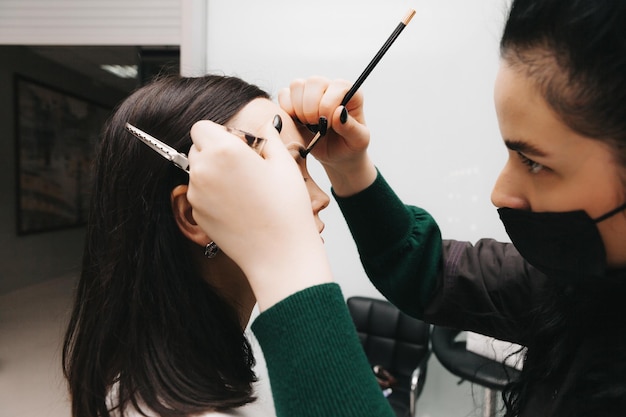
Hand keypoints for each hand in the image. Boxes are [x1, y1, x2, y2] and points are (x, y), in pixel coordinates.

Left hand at [186, 119, 332, 309]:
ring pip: (198, 171)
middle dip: (215, 150)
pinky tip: (239, 205)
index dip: (220, 132)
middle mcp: (203, 169)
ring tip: (245, 188)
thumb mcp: (284, 164)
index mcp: (223, 150)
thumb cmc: (286, 208)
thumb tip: (266, 124)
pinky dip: (214, 194)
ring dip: (214, 172)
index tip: (239, 144)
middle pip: (197, 147)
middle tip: (244, 165)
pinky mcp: (197, 213)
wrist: (279, 253)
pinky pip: (200, 193)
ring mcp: (196, 194)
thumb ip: (269, 137)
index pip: (202, 126)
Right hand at [279, 76, 376, 195]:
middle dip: (312, 108)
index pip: (337, 86)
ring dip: (299, 109)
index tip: (328, 125)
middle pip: (314, 82)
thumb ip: (351, 127)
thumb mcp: (358, 141)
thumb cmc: (349, 146)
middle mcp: (329, 87)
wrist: (336, 156)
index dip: (329, 105)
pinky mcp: (293, 100)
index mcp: (349, 93)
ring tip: (308, 124)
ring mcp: (310, 92)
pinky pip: (283, 94)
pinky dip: (287, 110)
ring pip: (297, 85)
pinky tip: (297, 123)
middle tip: (316, 126)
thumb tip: (339, 112)